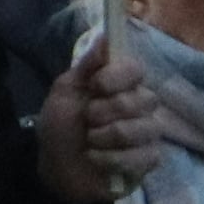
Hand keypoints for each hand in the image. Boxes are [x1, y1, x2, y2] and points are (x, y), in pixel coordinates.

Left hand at [36, 28, 161, 203]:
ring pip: (143, 129)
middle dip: (106, 111)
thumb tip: (104, 36)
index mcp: (119, 85)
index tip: (96, 85)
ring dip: (107, 137)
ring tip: (90, 141)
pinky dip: (113, 159)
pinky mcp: (148, 161)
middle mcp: (139, 106)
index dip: (118, 77)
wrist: (55, 167)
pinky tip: (98, 160)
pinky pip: (144, 156)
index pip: (136, 69)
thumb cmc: (61, 126)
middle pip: (143, 99)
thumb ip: (86, 67)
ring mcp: (147, 134)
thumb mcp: (65, 92)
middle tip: (87, 119)